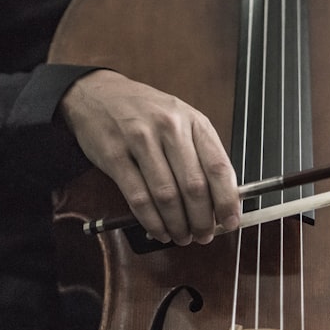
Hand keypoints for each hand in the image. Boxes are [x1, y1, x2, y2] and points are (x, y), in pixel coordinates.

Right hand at [59, 69, 240, 244]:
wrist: (99, 93)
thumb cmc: (147, 112)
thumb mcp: (182, 120)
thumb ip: (202, 155)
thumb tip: (223, 198)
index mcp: (193, 121)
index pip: (218, 167)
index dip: (227, 200)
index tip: (230, 222)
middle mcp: (169, 128)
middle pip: (193, 186)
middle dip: (202, 220)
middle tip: (204, 236)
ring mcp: (140, 140)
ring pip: (166, 196)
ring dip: (177, 225)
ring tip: (182, 236)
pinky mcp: (115, 155)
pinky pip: (138, 198)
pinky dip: (152, 221)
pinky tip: (159, 230)